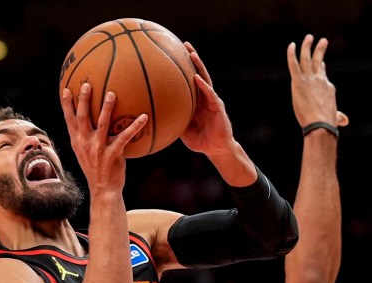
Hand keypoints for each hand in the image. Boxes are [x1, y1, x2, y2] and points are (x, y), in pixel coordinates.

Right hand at [61, 82, 148, 191]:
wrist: (103, 190)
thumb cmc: (95, 169)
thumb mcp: (84, 154)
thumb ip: (84, 138)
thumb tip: (89, 123)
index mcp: (77, 142)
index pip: (69, 120)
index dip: (66, 104)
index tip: (66, 89)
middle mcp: (85, 143)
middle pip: (82, 117)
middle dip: (83, 100)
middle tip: (87, 84)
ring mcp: (98, 148)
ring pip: (102, 123)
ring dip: (107, 107)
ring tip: (111, 93)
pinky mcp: (113, 154)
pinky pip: (125, 136)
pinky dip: (135, 126)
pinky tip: (144, 116)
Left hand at [179, 43, 236, 157]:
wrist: (216, 149)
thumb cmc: (200, 140)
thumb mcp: (182, 130)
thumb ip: (172, 121)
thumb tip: (154, 118)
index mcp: (196, 101)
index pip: (189, 79)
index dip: (184, 67)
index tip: (174, 53)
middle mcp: (204, 97)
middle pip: (198, 73)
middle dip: (192, 58)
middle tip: (184, 44)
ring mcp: (212, 100)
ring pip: (205, 79)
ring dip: (199, 66)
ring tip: (192, 54)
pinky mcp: (218, 107)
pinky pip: (210, 94)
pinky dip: (203, 85)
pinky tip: (197, 77)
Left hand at [288, 35, 347, 129]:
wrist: (321, 123)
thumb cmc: (327, 122)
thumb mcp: (334, 117)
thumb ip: (339, 116)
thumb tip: (345, 120)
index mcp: (327, 87)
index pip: (322, 73)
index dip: (321, 66)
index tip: (320, 61)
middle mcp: (320, 80)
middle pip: (318, 61)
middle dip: (320, 50)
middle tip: (322, 41)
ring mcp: (309, 79)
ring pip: (307, 58)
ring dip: (307, 46)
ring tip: (309, 37)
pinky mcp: (299, 82)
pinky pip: (294, 64)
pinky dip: (291, 54)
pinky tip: (291, 45)